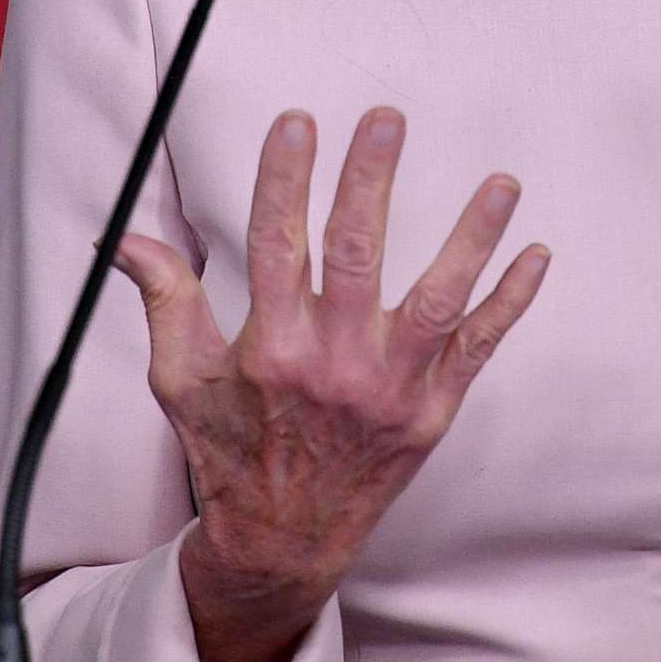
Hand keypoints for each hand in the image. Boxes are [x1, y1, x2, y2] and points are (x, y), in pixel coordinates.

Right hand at [113, 107, 548, 661]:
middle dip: (370, 181)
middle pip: (358, 254)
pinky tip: (536, 255)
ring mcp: (390, 390)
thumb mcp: (180, 380)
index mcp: (271, 348)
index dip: (285, 178)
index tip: (298, 119)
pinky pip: (477, 348)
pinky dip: (510, 303)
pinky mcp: (431, 413)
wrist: (283, 544)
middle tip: (386, 118)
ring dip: (473, 238)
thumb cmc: (230, 453)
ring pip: (439, 299)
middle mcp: (334, 365)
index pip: (277, 244)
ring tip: (502, 183)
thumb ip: (164, 299)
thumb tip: (124, 238)